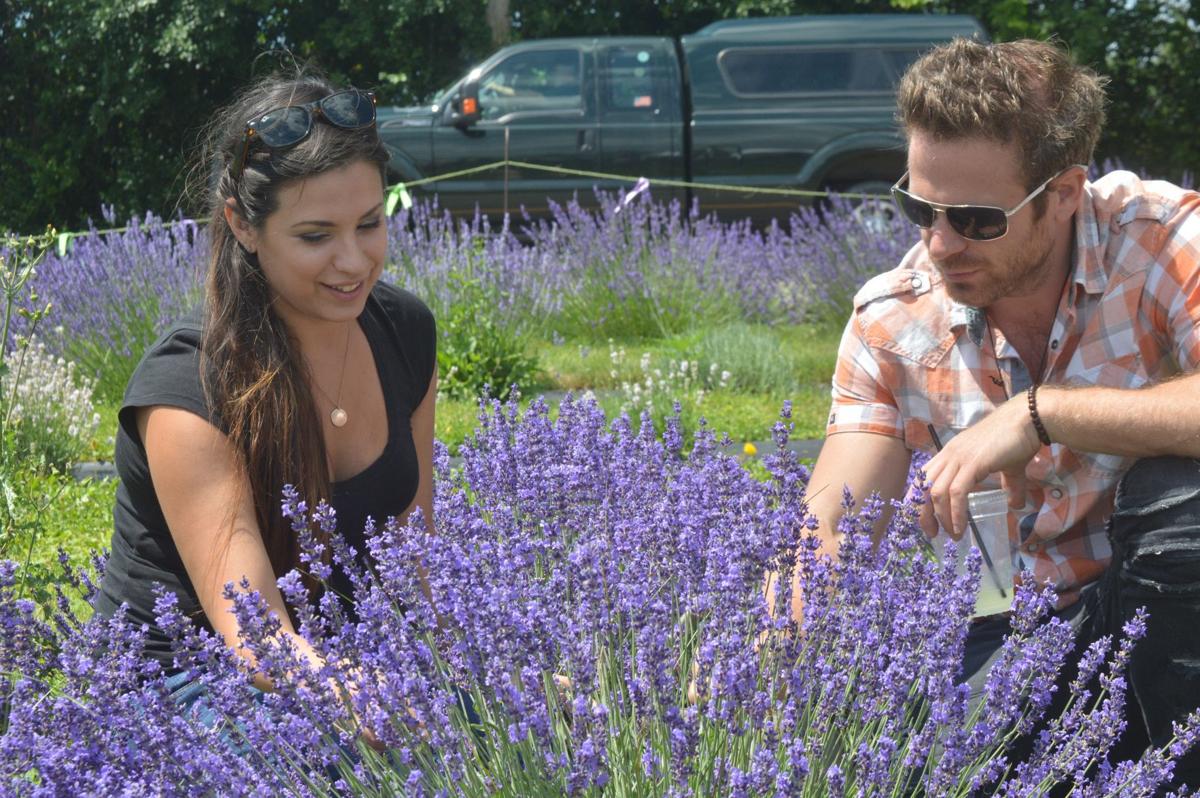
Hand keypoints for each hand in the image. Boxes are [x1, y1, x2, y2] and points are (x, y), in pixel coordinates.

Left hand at [924, 394, 1040, 537]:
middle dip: (923, 513)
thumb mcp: (1007, 467)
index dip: (918, 499)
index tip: (925, 520)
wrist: (1028, 420)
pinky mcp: (973, 463)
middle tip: (933, 533)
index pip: (923, 477)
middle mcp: (949, 455)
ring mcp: (959, 458)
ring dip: (940, 517)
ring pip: (937, 492)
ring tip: (951, 535)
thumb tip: (1016, 505)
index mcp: (950, 453)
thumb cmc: (1018, 439)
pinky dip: (955, 513)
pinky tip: (960, 527)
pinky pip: (957, 492)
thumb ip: (1008, 485)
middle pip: (923, 487)